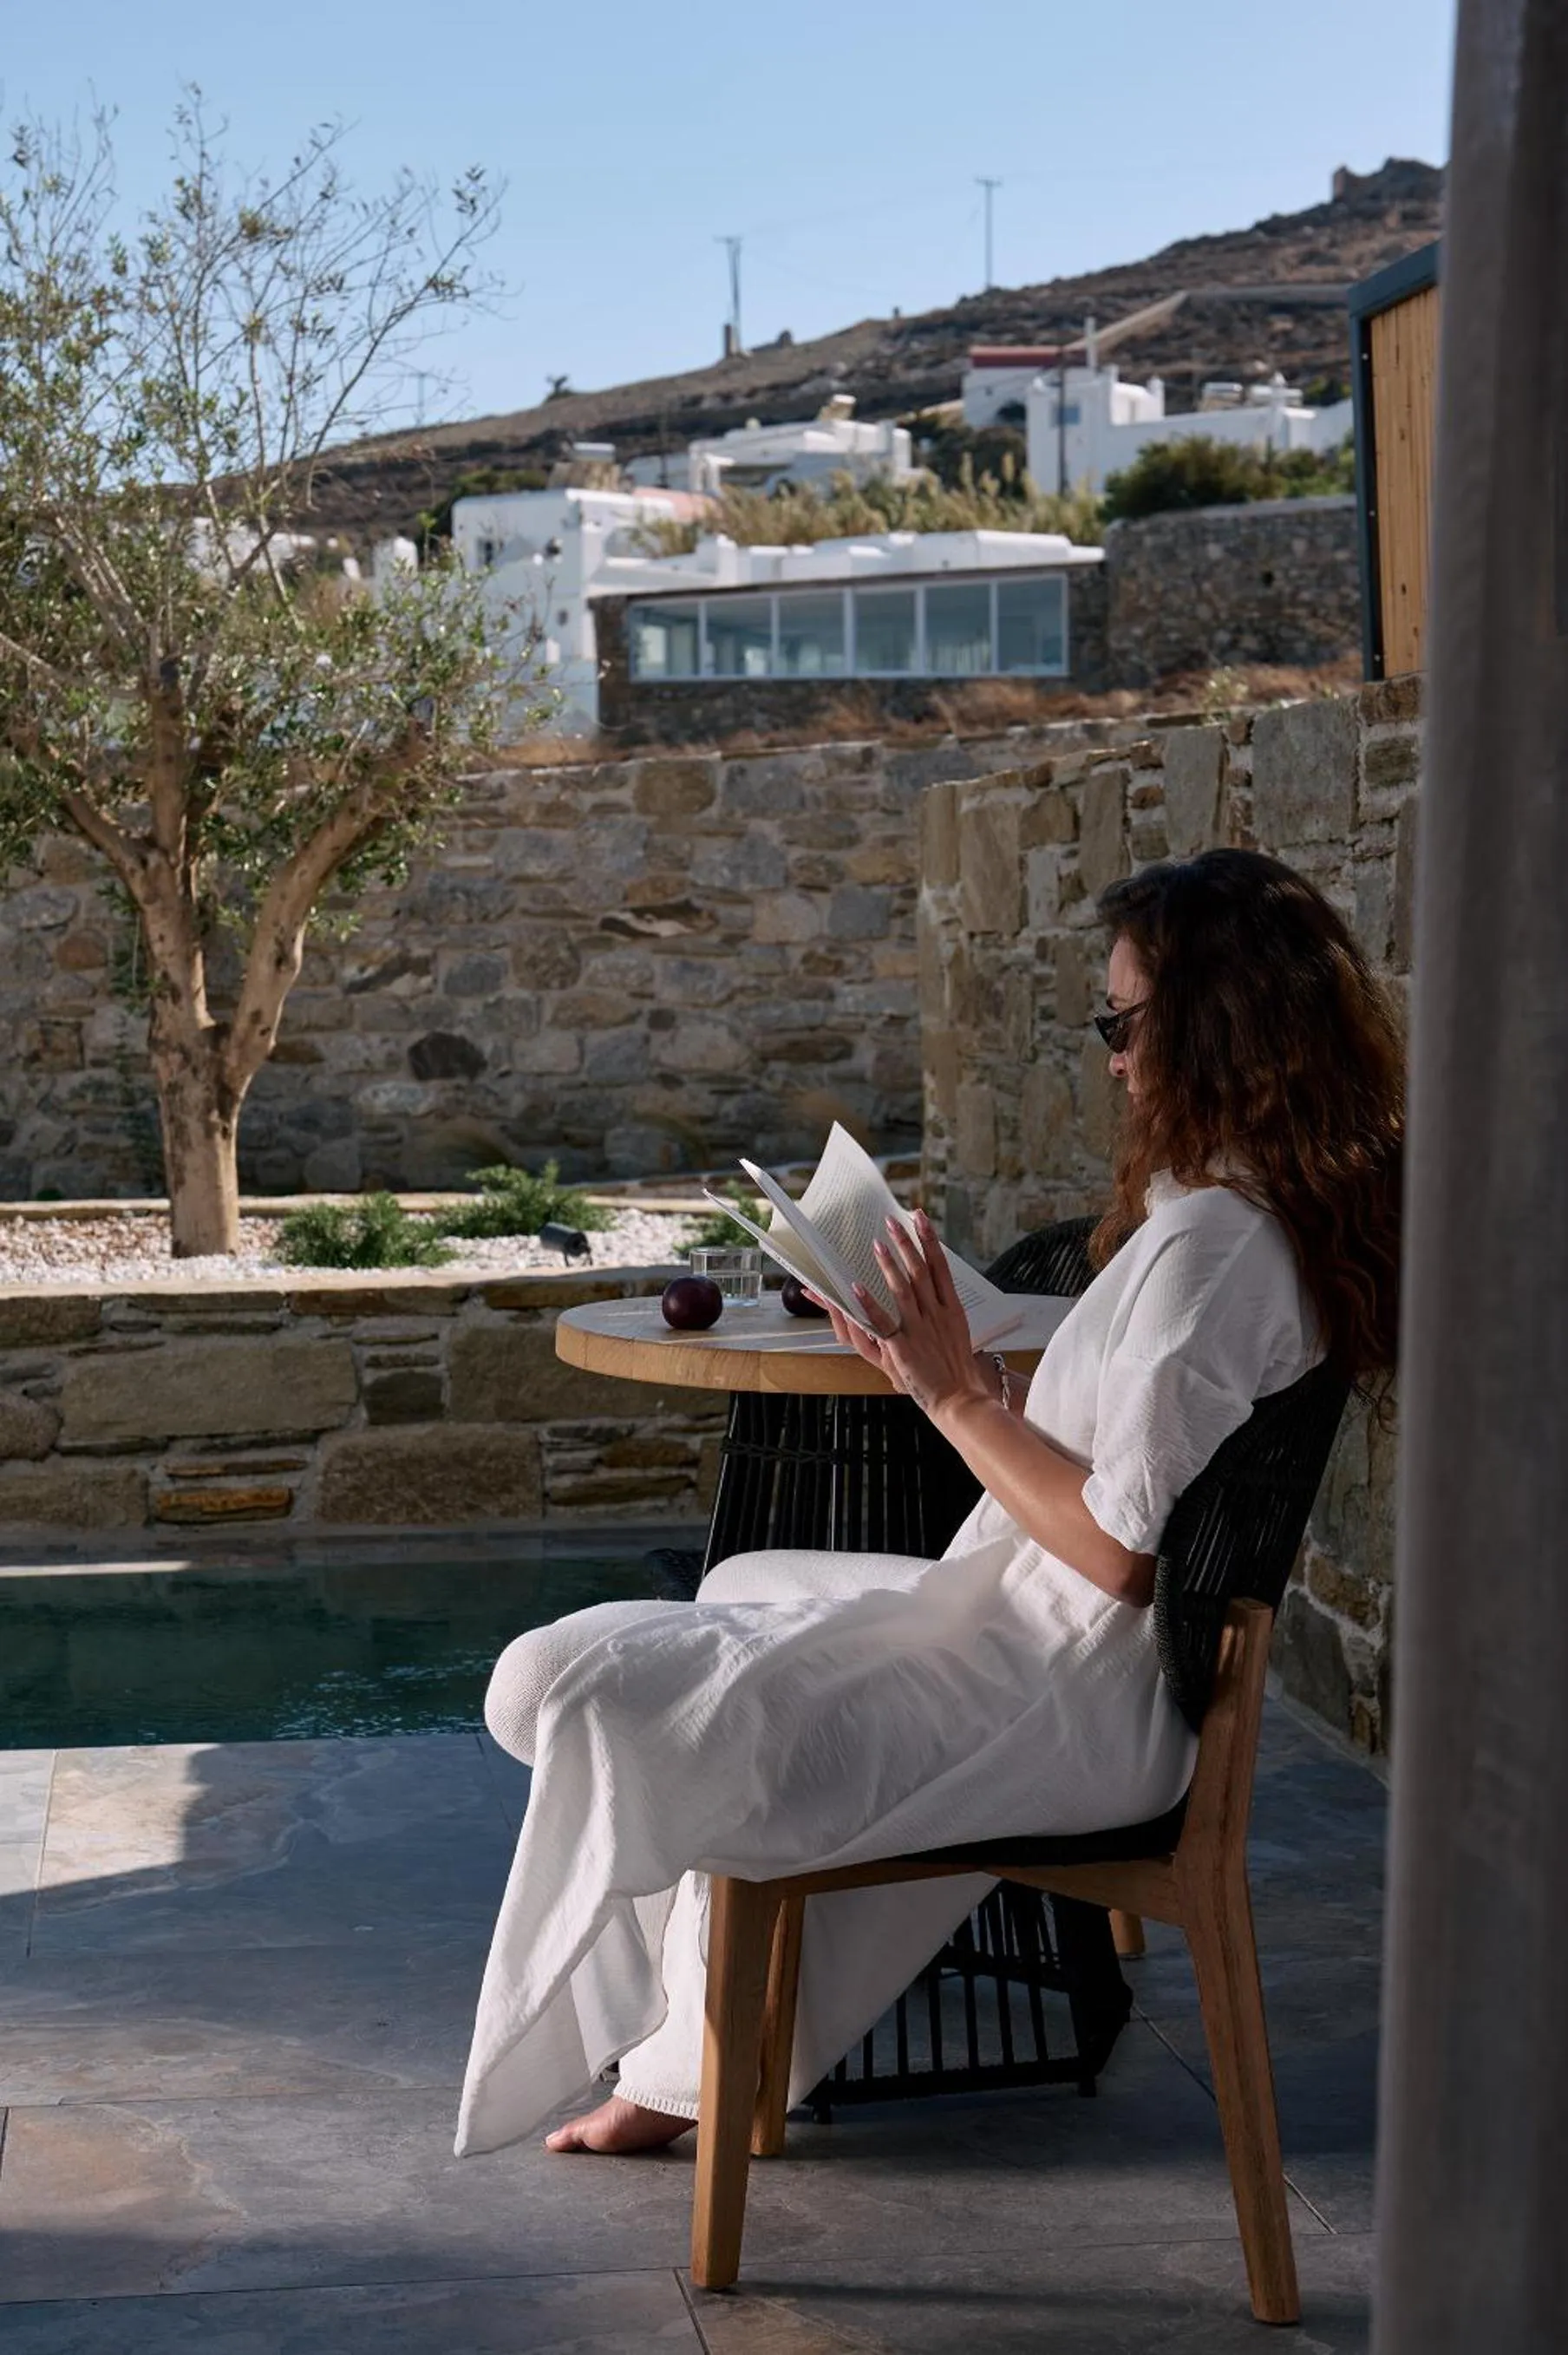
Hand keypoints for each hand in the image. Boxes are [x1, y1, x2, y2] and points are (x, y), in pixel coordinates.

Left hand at [809, 1209, 990, 1423]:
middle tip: (894, 1220)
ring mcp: (920, 1330)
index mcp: (951, 1309)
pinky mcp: (903, 1347)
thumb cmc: (958, 1368)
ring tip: (877, 1244)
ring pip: (902, 1290)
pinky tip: (856, 1288)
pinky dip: (869, 1304)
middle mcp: (937, 1314)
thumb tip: (934, 1287)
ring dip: (889, 1266)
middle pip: (921, 1271)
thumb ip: (943, 1309)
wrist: (961, 1399)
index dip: (929, 1240)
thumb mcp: (957, 1332)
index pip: (940, 1266)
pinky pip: (883, 1322)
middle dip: (907, 1243)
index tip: (920, 1219)